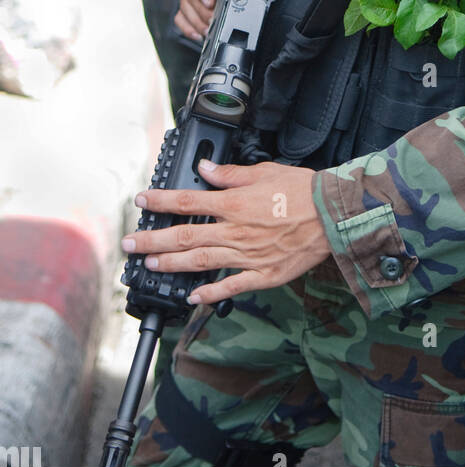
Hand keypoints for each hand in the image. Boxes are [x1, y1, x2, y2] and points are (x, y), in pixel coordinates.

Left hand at [120, 161, 330, 303]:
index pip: (188, 202)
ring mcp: (247, 255)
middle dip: (152, 241)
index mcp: (234, 203)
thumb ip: (230, 174)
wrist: (332, 215)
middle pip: (185, 237)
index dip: (161, 202)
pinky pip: (231, 286)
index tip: (141, 201)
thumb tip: (204, 168)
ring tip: (149, 266)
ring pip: (201, 262)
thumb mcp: (264, 172)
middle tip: (129, 244)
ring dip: (171, 265)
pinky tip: (193, 298)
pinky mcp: (262, 274)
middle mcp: (235, 231)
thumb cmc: (302, 190)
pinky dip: (210, 294)